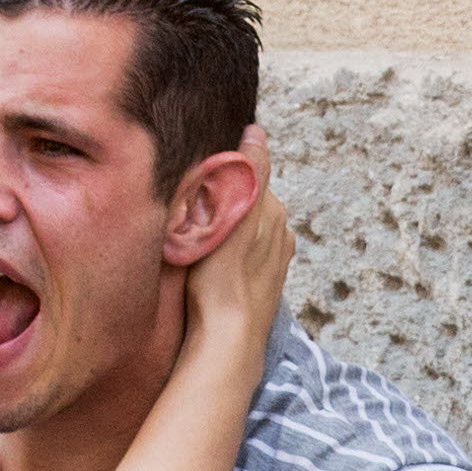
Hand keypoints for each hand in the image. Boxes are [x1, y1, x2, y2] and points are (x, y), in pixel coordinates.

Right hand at [184, 125, 293, 347]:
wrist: (227, 339)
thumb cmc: (222, 280)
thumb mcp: (233, 214)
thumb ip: (250, 171)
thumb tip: (256, 131)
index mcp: (274, 210)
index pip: (244, 176)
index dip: (217, 180)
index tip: (196, 193)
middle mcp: (280, 231)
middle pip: (242, 202)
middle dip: (220, 204)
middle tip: (191, 221)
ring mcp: (273, 259)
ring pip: (240, 228)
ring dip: (221, 229)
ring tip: (198, 246)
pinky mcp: (263, 282)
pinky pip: (240, 253)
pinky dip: (227, 253)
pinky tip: (212, 267)